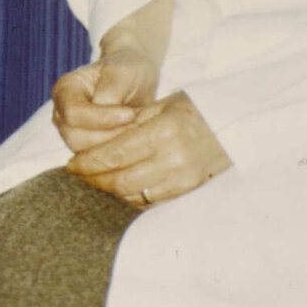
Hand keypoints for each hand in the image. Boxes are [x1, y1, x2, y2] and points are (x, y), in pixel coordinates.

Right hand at [51, 51, 160, 153]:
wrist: (134, 80)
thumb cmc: (127, 71)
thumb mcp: (122, 72)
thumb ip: (110, 91)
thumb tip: (105, 114)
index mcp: (65, 90)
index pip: (73, 113)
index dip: (101, 118)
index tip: (129, 114)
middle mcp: (62, 113)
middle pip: (75, 138)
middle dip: (108, 138)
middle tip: (137, 129)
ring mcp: (72, 133)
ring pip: (85, 154)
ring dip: (113, 149)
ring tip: (137, 135)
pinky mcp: (86, 148)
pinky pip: (96, 162)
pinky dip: (115, 156)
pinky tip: (134, 145)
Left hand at [66, 91, 231, 207]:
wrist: (234, 124)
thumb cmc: (194, 109)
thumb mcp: (161, 106)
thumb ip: (129, 124)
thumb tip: (94, 142)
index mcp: (163, 132)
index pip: (114, 154)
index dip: (88, 162)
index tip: (71, 163)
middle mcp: (173, 158)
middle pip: (120, 179)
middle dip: (93, 178)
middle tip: (77, 172)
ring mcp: (183, 177)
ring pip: (133, 193)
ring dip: (109, 189)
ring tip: (95, 179)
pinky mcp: (188, 189)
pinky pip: (150, 200)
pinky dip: (129, 196)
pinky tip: (119, 186)